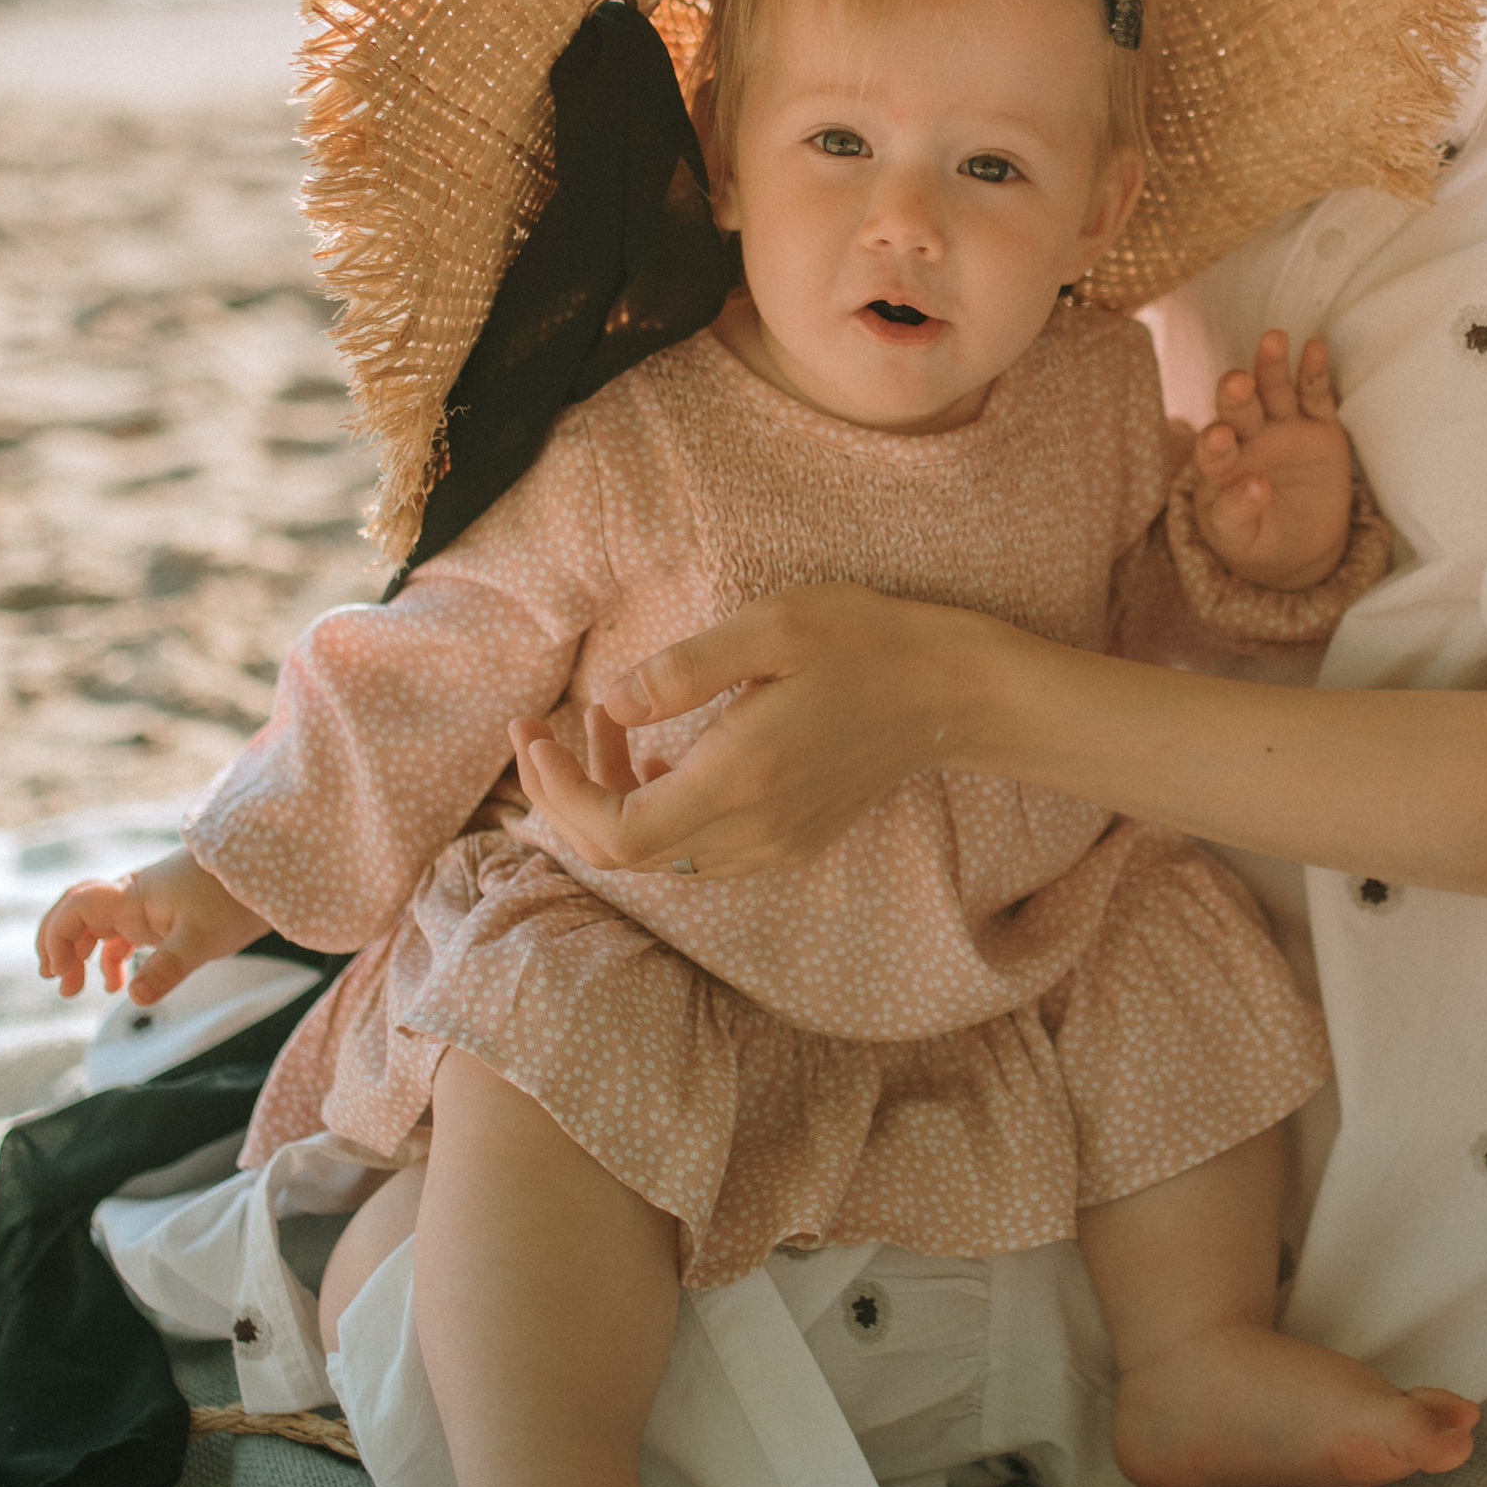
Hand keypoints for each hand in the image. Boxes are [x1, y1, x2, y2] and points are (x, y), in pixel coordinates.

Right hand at [35, 847, 260, 1004]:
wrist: (268, 868)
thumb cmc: (234, 898)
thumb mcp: (202, 939)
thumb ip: (167, 968)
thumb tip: (134, 998)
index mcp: (132, 898)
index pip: (75, 909)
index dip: (57, 939)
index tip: (61, 974)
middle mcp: (132, 898)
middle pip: (77, 915)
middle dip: (59, 947)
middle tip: (60, 984)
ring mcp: (146, 905)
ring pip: (98, 926)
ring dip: (80, 954)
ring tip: (74, 989)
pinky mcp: (163, 914)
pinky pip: (123, 934)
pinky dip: (110, 957)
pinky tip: (116, 984)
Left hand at [525, 588, 981, 877]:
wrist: (951, 694)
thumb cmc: (864, 644)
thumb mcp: (770, 627)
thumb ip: (681, 669)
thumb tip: (610, 702)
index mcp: (740, 781)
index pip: (616, 834)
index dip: (558, 795)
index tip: (535, 735)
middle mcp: (752, 832)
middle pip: (623, 855)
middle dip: (565, 798)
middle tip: (538, 734)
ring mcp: (772, 845)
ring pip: (655, 858)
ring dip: (607, 805)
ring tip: (600, 729)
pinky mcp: (787, 841)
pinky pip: (692, 852)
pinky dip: (651, 814)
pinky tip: (651, 761)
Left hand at [1188, 331, 1352, 588]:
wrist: (1297, 545)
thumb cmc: (1255, 539)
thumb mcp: (1239, 538)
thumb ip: (1235, 513)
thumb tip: (1256, 484)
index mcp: (1220, 466)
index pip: (1212, 451)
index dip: (1215, 444)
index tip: (1220, 440)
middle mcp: (1248, 438)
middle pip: (1239, 409)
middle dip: (1237, 394)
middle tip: (1237, 383)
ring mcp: (1284, 428)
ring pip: (1274, 390)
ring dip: (1271, 365)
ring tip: (1273, 340)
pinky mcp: (1319, 427)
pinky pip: (1315, 395)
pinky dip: (1315, 372)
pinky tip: (1313, 348)